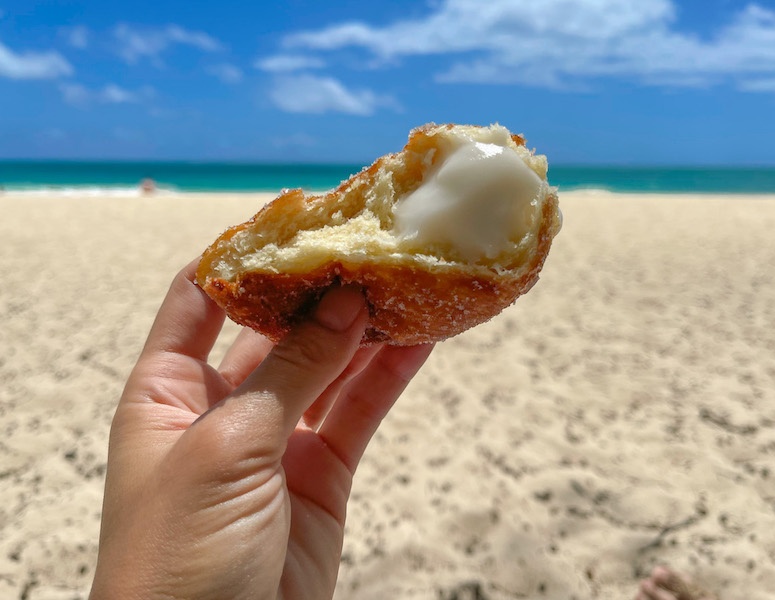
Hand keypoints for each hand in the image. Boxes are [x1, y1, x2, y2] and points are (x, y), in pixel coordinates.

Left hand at [90, 260, 433, 599]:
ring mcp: (273, 440)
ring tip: (406, 281)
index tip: (296, 219)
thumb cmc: (179, 559)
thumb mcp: (227, 447)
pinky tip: (420, 339)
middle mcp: (219, 407)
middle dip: (319, 288)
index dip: (244, 256)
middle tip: (369, 244)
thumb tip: (344, 300)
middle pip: (274, 328)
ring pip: (326, 367)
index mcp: (165, 391)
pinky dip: (388, 375)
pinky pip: (357, 412)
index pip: (200, 299)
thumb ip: (289, 370)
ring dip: (364, 328)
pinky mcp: (319, 474)